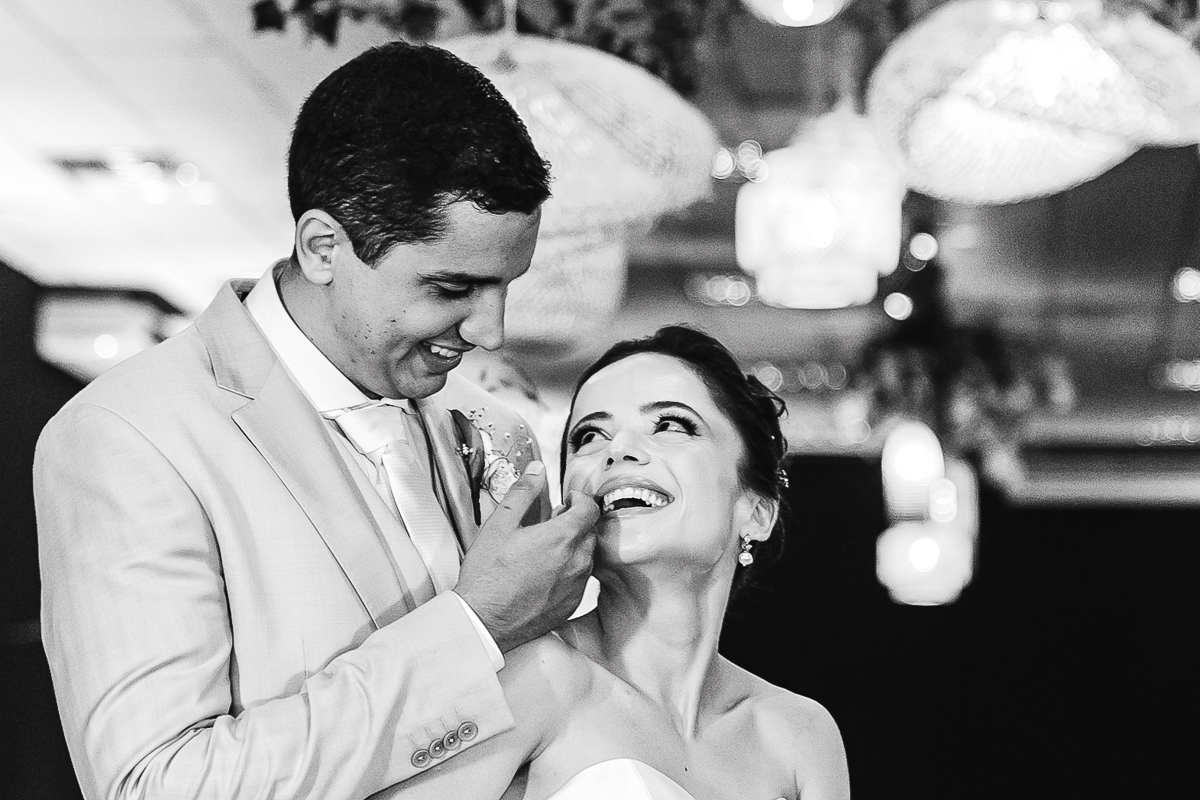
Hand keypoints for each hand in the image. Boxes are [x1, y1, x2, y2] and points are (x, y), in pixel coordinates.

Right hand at [455, 461, 599, 652]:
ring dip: (574, 546)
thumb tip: (537, 472)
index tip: (568, 500)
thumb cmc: (487, 577)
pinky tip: (545, 572)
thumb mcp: (499, 525)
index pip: (590, 508)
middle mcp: (576, 562)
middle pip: (591, 531)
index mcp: (561, 538)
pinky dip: (570, 570)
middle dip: (576, 521)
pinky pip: (581, 580)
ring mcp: (576, 586)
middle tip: (554, 522)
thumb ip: (523, 493)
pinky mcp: (571, 605)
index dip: (580, 499)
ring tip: (546, 548)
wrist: (483, 622)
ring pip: (588, 556)